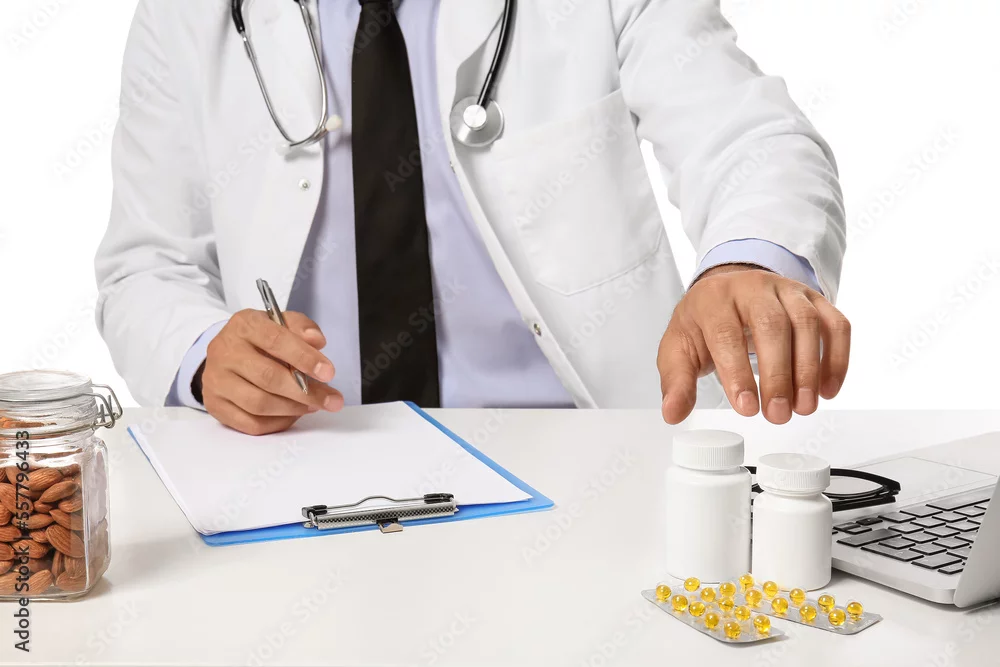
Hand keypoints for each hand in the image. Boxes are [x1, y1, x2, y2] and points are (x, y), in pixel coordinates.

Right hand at [201, 309, 344, 434]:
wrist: (225, 353)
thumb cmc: (260, 339)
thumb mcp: (281, 323)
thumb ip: (301, 327)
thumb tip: (316, 341)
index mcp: (244, 325)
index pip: (275, 341)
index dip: (304, 358)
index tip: (328, 372)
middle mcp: (225, 351)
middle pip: (268, 377)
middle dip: (306, 392)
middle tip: (331, 400)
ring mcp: (217, 380)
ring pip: (259, 403)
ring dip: (293, 409)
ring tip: (314, 405)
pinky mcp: (216, 405)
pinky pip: (251, 423)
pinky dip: (278, 423)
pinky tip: (293, 414)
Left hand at [657, 264, 849, 424]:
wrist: (726, 292)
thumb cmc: (704, 323)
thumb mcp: (680, 350)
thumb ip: (677, 383)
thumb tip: (672, 413)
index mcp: (714, 299)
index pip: (727, 334)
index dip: (738, 373)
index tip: (747, 408)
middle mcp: (753, 287)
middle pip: (771, 325)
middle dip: (778, 374)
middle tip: (778, 414)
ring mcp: (787, 290)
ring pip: (806, 322)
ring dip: (809, 369)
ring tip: (803, 408)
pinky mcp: (814, 299)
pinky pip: (835, 324)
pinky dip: (837, 358)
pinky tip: (827, 390)